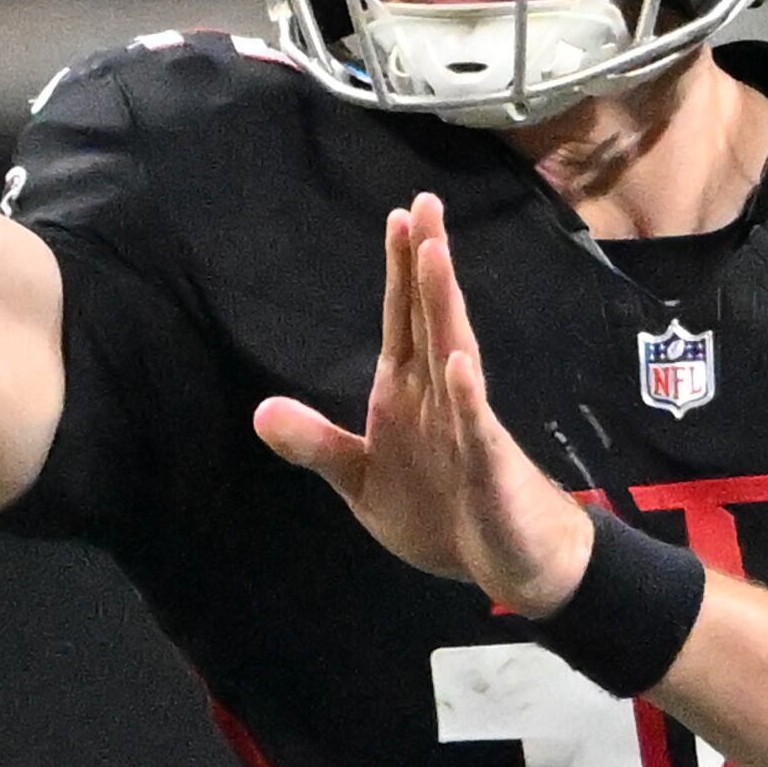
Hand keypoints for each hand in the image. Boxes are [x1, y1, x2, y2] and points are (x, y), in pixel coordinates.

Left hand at [252, 197, 600, 616]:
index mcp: (407, 394)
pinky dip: (468, 396)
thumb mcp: (361, 481)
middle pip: (430, 318)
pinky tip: (458, 363)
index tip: (398, 216)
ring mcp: (467, 426)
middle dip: (425, 262)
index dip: (399, 270)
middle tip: (424, 203)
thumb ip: (317, 444)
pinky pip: (477, 426)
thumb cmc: (443, 512)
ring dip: (442, 306)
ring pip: (453, 354)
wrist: (507, 563)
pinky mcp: (486, 464)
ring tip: (435, 255)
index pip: (401, 320)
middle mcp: (439, 396)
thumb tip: (260, 412)